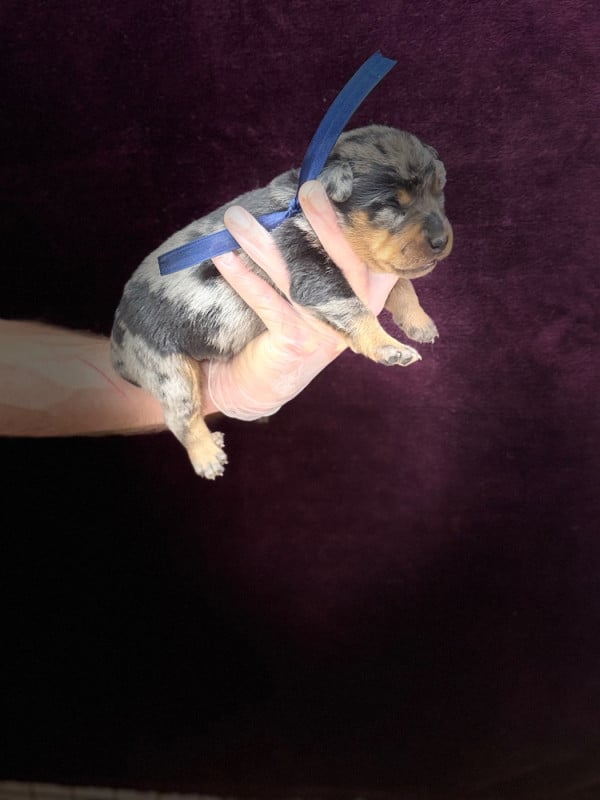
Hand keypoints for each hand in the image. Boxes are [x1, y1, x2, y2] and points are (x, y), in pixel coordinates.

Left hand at [204, 180, 398, 419]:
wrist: (253, 386)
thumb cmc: (280, 329)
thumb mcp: (308, 294)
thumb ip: (317, 259)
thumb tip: (305, 198)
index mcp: (363, 300)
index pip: (378, 260)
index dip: (375, 228)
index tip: (364, 194)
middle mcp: (353, 317)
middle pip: (348, 265)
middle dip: (328, 225)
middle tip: (310, 188)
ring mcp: (326, 333)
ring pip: (299, 279)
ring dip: (264, 244)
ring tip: (236, 218)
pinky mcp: (295, 345)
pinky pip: (268, 304)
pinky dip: (244, 279)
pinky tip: (223, 257)